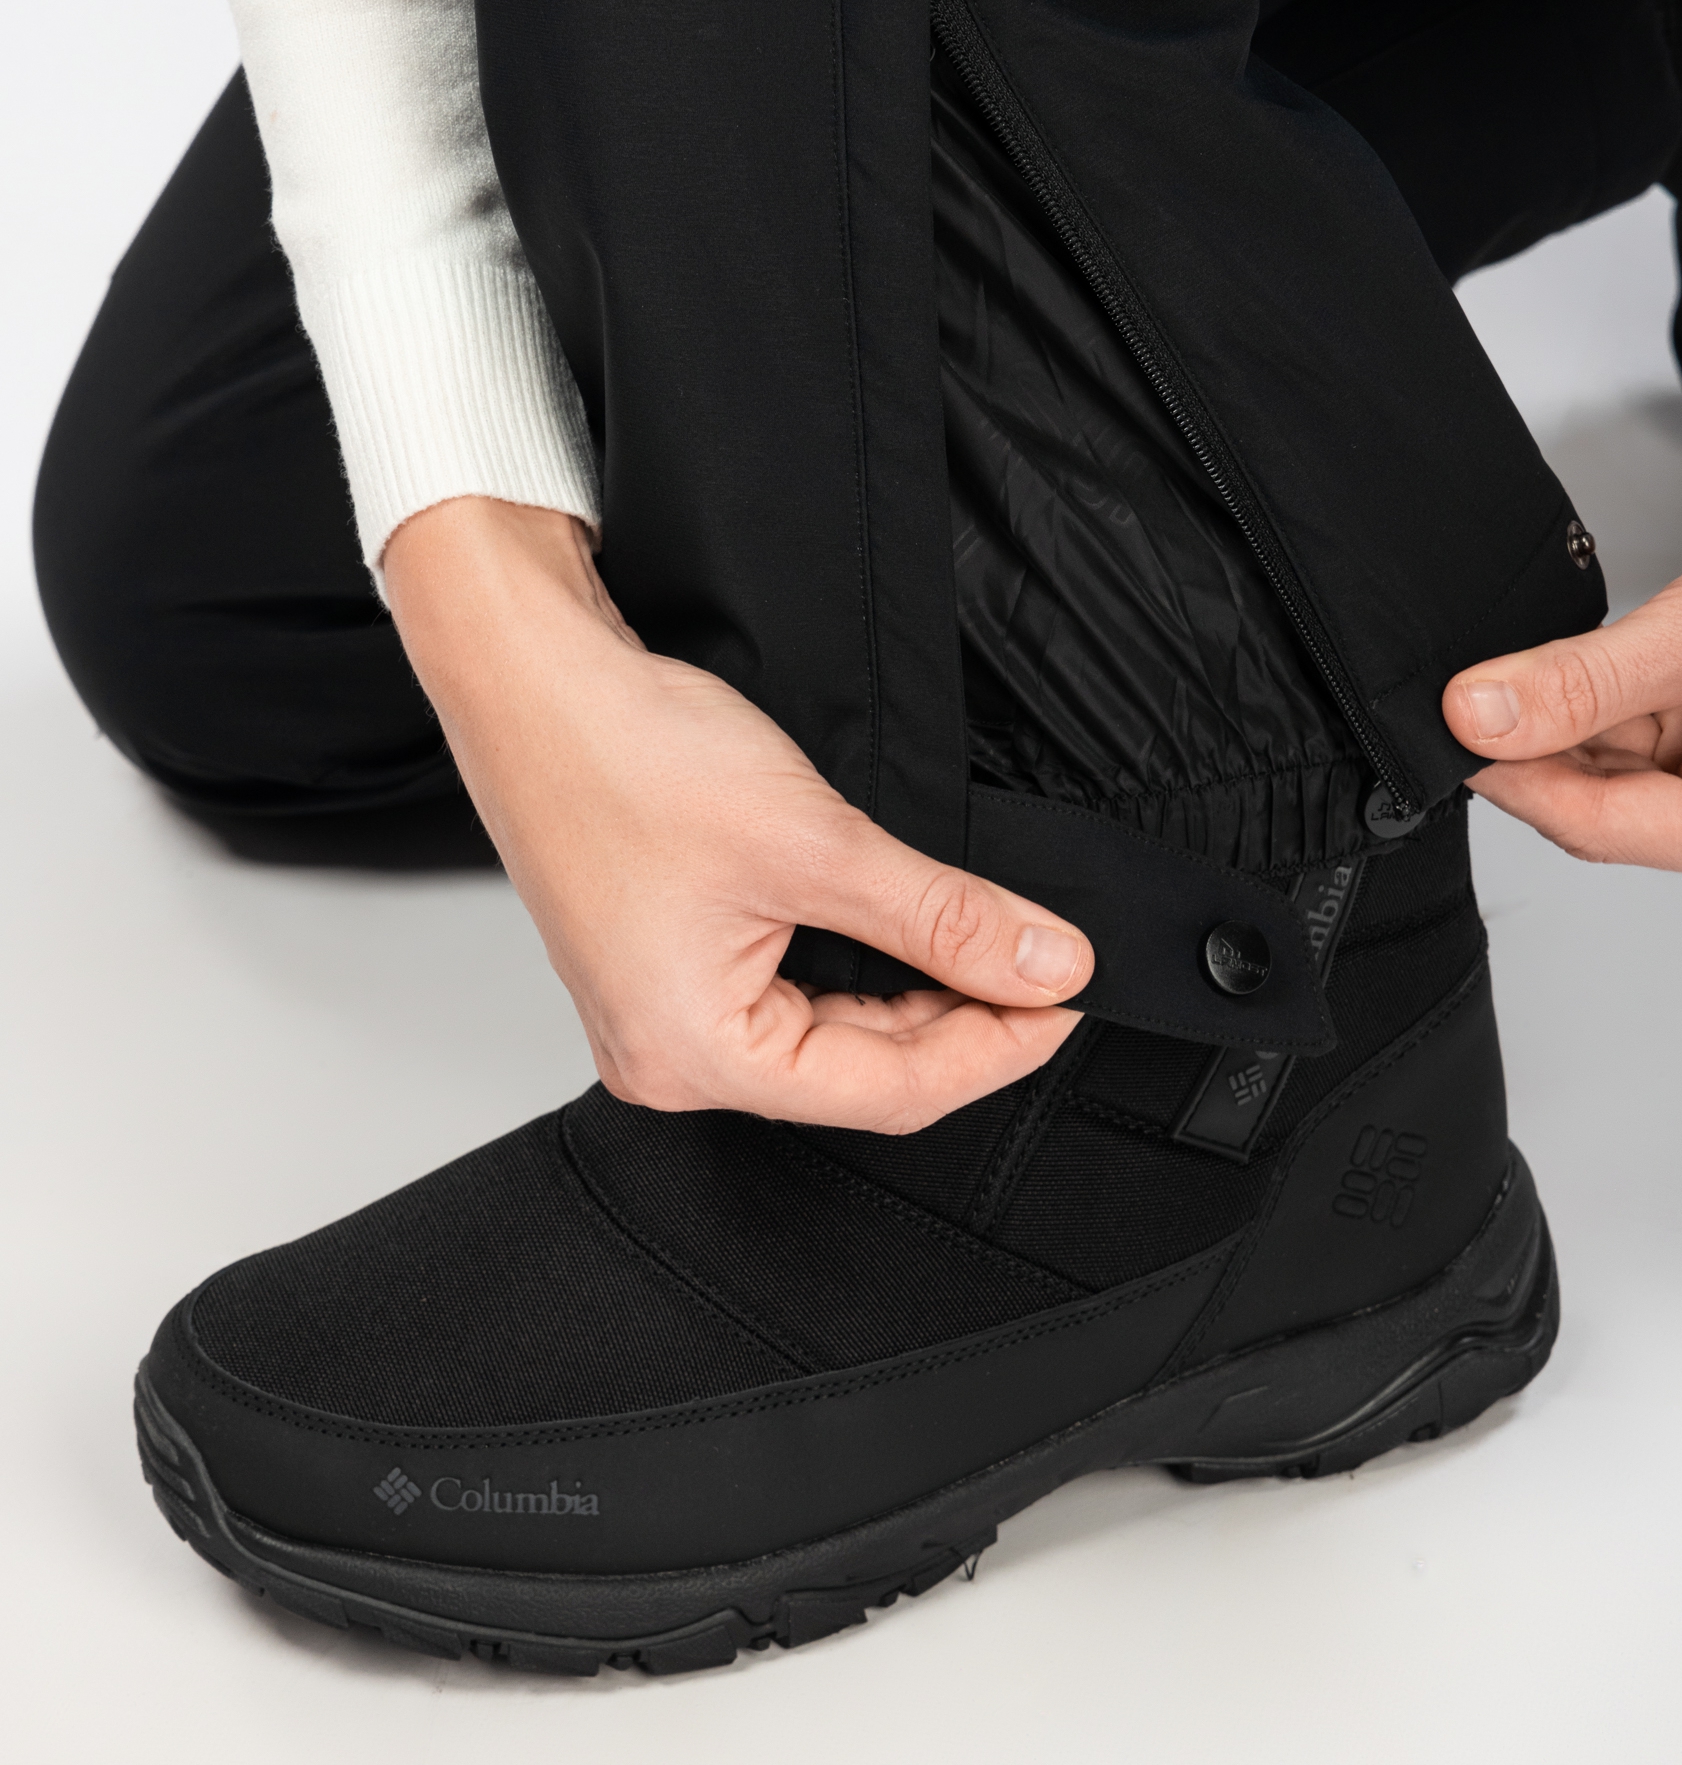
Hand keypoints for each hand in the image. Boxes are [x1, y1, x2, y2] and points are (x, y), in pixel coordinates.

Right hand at [382, 499, 1092, 1130]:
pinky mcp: (672, 963)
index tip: (1070, 996)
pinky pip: (794, 992)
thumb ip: (943, 916)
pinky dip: (864, 962)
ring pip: (835, 1032)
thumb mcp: (817, 841)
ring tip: (994, 937)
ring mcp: (665, 1012)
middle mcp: (670, 1058)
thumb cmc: (620, 752)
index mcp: (692, 1056)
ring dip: (919, 987)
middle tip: (1049, 961)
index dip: (999, 1047)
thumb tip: (1045, 964)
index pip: (890, 1092)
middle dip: (966, 1016)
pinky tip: (914, 926)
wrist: (529, 673)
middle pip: (864, 1072)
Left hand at [1443, 410, 1681, 887]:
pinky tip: (1559, 668)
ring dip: (1561, 721)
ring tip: (1510, 671)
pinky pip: (1636, 729)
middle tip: (1463, 697)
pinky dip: (1591, 699)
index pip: (1611, 829)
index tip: (1448, 738)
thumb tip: (1479, 717)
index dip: (1518, 781)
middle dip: (1537, 749)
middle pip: (1608, 805)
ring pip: (1613, 767)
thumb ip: (1585, 682)